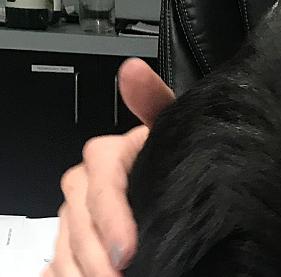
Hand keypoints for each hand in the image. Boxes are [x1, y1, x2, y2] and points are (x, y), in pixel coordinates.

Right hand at [43, 58, 174, 275]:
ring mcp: (74, 217)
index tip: (128, 251)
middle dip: (96, 258)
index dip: (111, 219)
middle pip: (79, 225)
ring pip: (65, 249)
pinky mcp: (72, 243)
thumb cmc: (173, 151)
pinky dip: (64, 276)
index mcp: (105, 157)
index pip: (99, 187)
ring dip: (80, 272)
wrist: (176, 174)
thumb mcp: (172, 126)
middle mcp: (83, 186)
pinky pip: (57, 263)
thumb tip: (131, 71)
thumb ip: (154, 100)